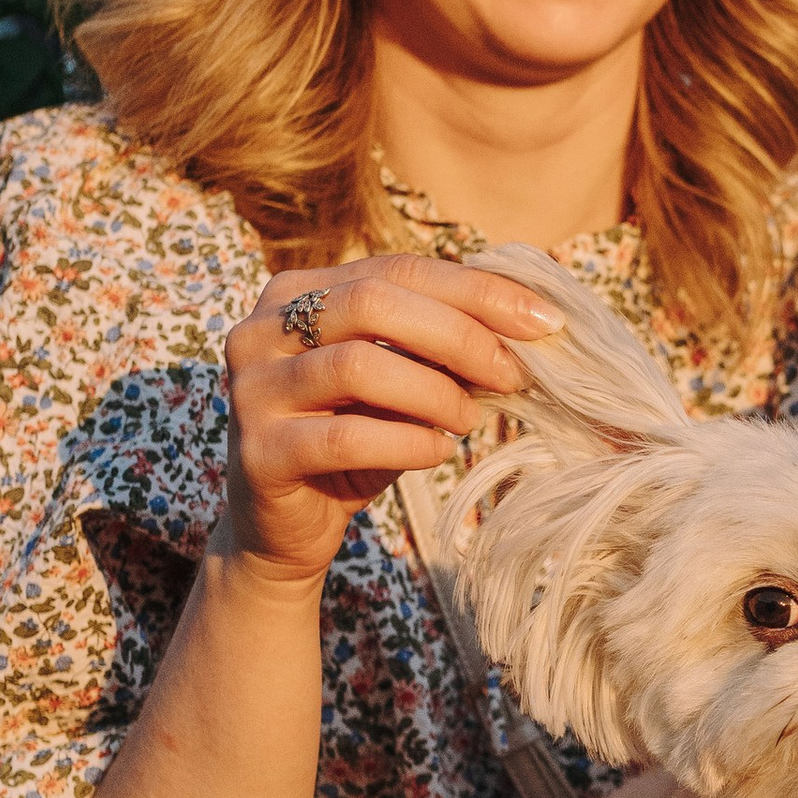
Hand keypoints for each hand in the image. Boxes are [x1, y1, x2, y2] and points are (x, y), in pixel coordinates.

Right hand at [222, 249, 559, 590]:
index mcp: (297, 292)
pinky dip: (406, 442)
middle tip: (511, 375)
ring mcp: (252, 389)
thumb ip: (441, 345)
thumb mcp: (400, 380)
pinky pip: (345, 437)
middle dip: (459, 336)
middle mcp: (261, 329)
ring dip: (434, 393)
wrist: (285, 528)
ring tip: (469, 420)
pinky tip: (436, 452)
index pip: (396, 270)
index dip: (476, 291)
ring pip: (358, 366)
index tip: (544, 321)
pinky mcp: (258, 452)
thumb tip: (530, 322)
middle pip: (373, 302)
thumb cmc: (355, 440)